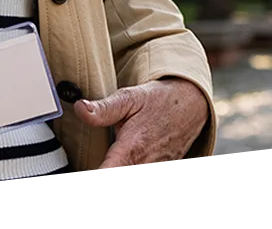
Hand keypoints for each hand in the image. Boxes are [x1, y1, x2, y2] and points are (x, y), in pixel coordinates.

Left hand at [74, 78, 208, 168]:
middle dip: (107, 166)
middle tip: (105, 152)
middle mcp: (143, 165)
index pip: (107, 173)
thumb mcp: (130, 98)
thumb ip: (104, 108)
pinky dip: (131, 163)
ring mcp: (155, 169)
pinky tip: (130, 155)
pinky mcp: (163, 169)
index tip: (85, 168)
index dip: (96, 172)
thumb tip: (80, 109)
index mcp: (130, 149)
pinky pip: (142, 170)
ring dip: (120, 164)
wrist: (191, 104)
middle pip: (116, 173)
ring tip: (116, 153)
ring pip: (128, 172)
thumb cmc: (158, 100)